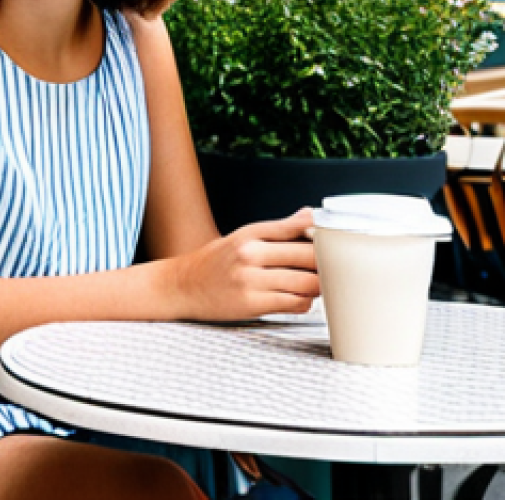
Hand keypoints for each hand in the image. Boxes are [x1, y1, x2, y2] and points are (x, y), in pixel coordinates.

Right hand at [171, 208, 319, 321]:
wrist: (182, 286)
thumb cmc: (215, 262)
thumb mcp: (243, 237)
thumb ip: (279, 229)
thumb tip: (310, 215)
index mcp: (250, 233)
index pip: (299, 229)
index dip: (324, 237)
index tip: (336, 243)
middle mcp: (250, 254)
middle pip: (309, 257)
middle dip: (327, 264)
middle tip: (333, 268)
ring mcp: (251, 280)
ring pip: (307, 283)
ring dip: (317, 286)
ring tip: (313, 284)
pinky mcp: (253, 304)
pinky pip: (295, 304)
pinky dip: (304, 302)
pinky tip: (296, 297)